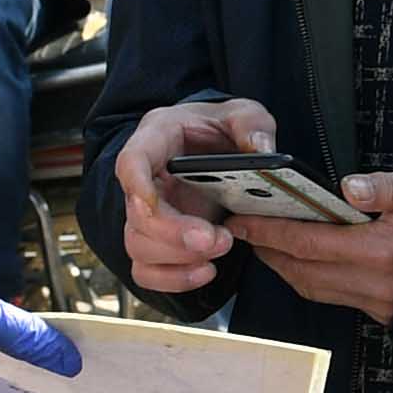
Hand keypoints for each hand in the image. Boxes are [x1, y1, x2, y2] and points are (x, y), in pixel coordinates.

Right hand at [111, 97, 276, 294]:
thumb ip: (253, 124)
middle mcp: (146, 178)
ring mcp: (149, 212)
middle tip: (218, 239)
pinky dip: (174, 279)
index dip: (137, 185)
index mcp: (158, 138)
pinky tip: (206, 271)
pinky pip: (148, 271)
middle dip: (176, 235)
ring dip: (179, 259)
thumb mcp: (244, 113)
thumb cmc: (220, 128)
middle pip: (137, 216)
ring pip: (139, 247)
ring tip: (222, 247)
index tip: (153, 204)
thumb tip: (261, 150)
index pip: (131, 161)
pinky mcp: (159, 239)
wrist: (217, 146)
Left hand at [231, 169, 392, 325]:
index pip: (306, 241)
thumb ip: (386, 187)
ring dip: (286, 268)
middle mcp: (374, 284)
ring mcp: (381, 303)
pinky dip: (312, 279)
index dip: (268, 231)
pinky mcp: (389, 314)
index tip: (241, 220)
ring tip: (270, 243)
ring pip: (315, 290)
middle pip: (301, 272)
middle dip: (268, 251)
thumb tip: (346, 187)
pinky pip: (337, 298)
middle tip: (246, 229)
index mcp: (380, 251)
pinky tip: (309, 261)